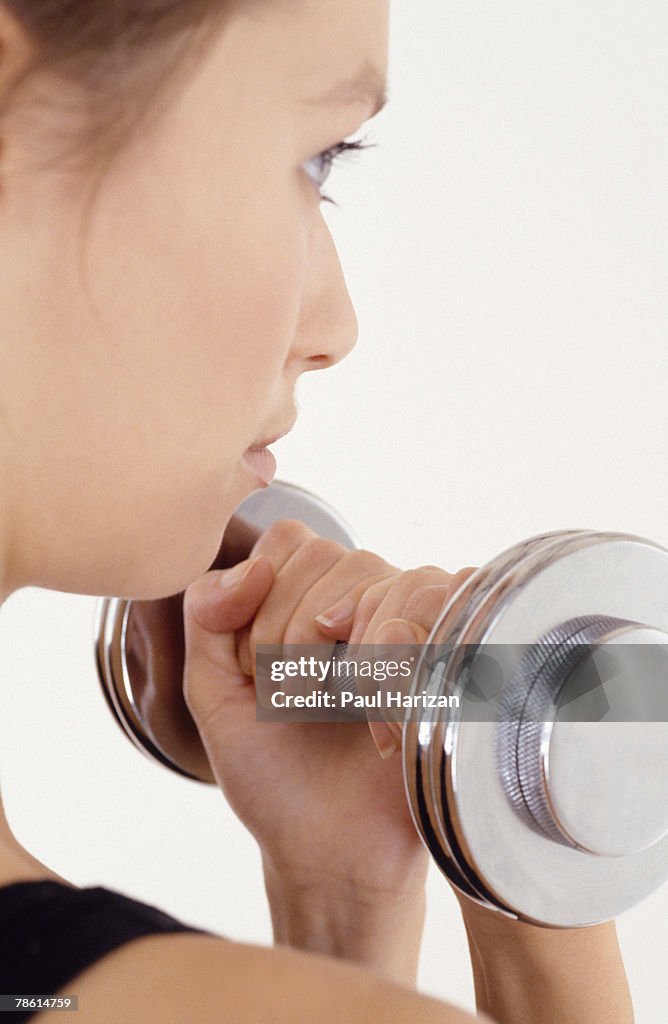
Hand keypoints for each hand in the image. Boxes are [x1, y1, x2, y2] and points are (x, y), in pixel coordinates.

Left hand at [182, 520, 470, 900]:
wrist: (331, 851)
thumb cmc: (273, 773)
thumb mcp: (213, 692)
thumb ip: (206, 616)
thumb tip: (253, 567)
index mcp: (306, 598)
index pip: (290, 538)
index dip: (264, 600)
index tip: (257, 671)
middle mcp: (364, 600)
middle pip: (336, 555)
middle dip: (295, 633)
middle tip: (294, 702)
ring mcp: (415, 625)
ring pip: (391, 576)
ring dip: (349, 654)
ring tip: (340, 710)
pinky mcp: (457, 656)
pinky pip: (442, 609)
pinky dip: (400, 668)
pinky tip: (383, 727)